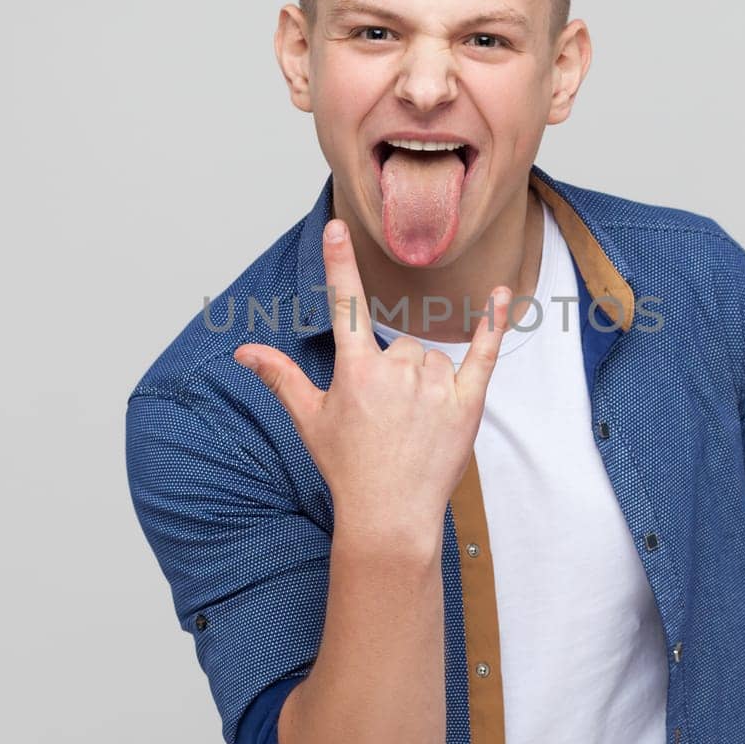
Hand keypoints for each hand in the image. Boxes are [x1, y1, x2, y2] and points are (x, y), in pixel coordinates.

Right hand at [233, 217, 512, 542]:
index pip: (346, 305)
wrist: (391, 516)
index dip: (339, 264)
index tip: (337, 227)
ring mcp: (436, 385)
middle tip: (389, 418)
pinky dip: (493, 322)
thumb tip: (244, 351)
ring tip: (414, 425)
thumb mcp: (310, 420)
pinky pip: (484, 351)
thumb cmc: (348, 469)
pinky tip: (499, 293)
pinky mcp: (469, 400)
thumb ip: (281, 377)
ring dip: (426, 381)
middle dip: (396, 372)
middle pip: (401, 344)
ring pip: (433, 358)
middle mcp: (397, 372)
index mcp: (356, 371)